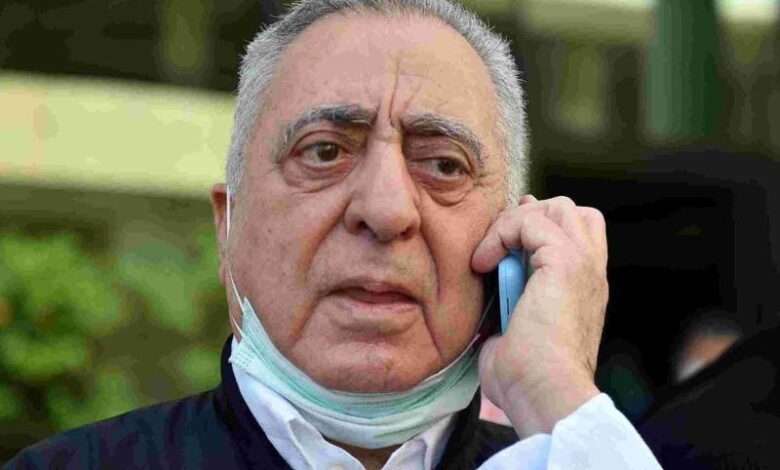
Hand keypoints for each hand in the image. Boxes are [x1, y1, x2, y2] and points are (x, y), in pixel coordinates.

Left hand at [472, 195, 608, 437]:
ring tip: (492, 251)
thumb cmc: (527, 379)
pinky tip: (484, 263)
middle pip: (569, 210)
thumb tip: (495, 298)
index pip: (575, 232)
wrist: (544, 394)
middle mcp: (589, 272)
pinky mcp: (566, 263)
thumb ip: (511, 307)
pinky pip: (530, 222)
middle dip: (528, 216)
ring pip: (557, 206)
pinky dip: (502, 234)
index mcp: (583, 289)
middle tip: (498, 245)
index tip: (503, 237)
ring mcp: (583, 265)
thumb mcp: (516, 333)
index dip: (538, 223)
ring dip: (516, 221)